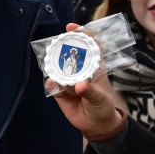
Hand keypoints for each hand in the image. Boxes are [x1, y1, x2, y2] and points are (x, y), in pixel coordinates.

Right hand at [48, 25, 123, 141]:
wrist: (95, 126)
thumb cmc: (103, 106)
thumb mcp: (100, 98)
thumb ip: (90, 91)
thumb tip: (79, 86)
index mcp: (93, 66)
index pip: (88, 46)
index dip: (81, 34)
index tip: (71, 27)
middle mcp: (79, 69)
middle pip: (68, 53)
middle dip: (61, 47)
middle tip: (56, 44)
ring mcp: (68, 79)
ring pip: (58, 68)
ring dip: (55, 66)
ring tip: (54, 67)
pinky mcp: (59, 91)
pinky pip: (52, 83)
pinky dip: (51, 82)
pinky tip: (53, 84)